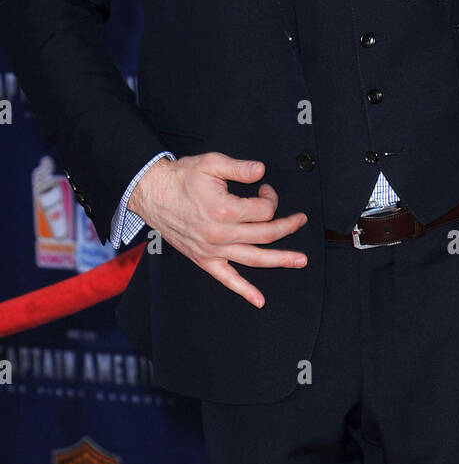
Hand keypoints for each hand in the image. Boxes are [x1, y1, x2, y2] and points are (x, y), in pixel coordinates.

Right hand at [129, 154, 307, 307]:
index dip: (271, 197)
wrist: (152, 194)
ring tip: (300, 260)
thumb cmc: (181, 178)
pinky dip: (244, 291)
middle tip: (300, 221)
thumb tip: (261, 170)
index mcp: (224, 210)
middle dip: (287, 227)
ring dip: (280, 260)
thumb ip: (239, 168)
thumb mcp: (211, 163)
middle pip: (265, 235)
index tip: (265, 189)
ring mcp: (212, 250)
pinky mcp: (204, 260)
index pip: (263, 210)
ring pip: (254, 259)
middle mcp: (220, 234)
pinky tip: (259, 300)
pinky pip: (227, 279)